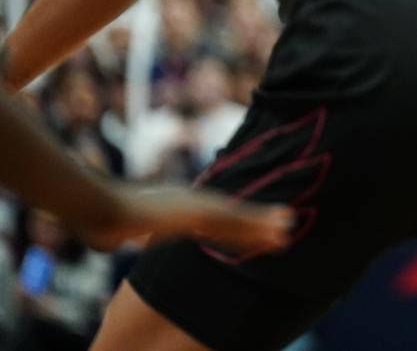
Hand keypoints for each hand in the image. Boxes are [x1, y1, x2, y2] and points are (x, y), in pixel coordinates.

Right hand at [76, 186, 292, 252]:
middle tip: (289, 222)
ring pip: (237, 218)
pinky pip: (229, 222)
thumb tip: (110, 240)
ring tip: (288, 226)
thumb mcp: (117, 228)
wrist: (99, 208)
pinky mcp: (195, 214)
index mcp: (180, 207)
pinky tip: (270, 231)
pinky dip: (251, 225)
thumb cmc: (101, 217)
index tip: (261, 228)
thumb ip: (121, 233)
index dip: (240, 224)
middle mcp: (194, 205)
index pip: (217, 219)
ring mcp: (195, 208)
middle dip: (259, 222)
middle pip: (233, 217)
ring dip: (262, 224)